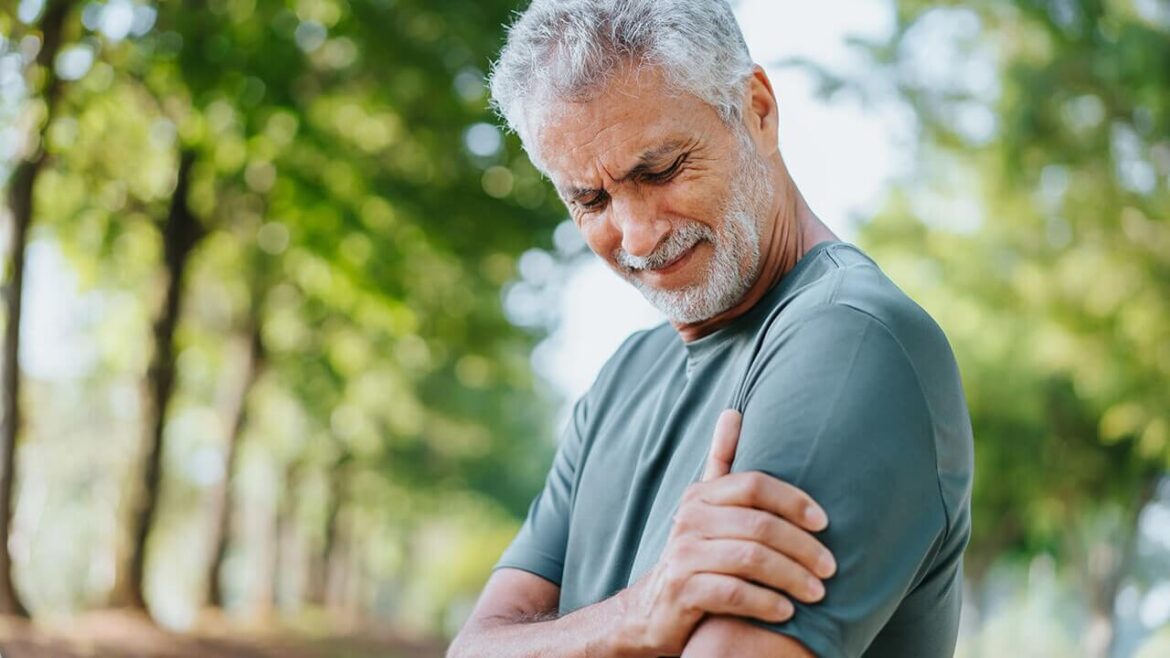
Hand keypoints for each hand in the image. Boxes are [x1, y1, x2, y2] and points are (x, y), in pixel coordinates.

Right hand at [615, 410, 835, 656]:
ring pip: (750, 559)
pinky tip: (786, 610)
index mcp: (702, 495)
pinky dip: (766, 602)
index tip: (824, 523)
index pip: (754, 485)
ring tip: (816, 593)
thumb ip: (721, 461)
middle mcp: (690, 519)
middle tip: (830, 568)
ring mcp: (683, 554)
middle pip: (759, 525)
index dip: (793, 501)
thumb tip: (732, 412)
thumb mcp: (705, 505)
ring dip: (791, 577)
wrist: (654, 609)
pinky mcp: (682, 590)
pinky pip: (733, 593)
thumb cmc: (696, 552)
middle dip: (802, 548)